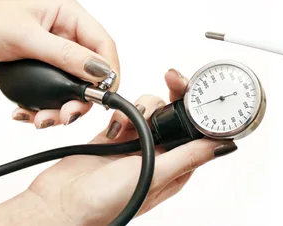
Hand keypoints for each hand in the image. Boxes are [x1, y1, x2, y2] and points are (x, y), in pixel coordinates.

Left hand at [0, 0, 118, 126]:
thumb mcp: (27, 38)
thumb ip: (67, 56)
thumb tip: (101, 71)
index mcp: (68, 14)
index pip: (103, 44)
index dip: (109, 71)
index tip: (107, 95)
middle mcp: (64, 34)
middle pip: (92, 72)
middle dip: (81, 97)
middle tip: (68, 115)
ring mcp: (52, 56)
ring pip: (74, 89)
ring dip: (62, 109)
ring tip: (42, 120)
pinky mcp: (39, 75)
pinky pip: (54, 98)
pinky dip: (45, 111)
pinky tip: (28, 114)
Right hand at [0, 69, 237, 225]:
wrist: (60, 203)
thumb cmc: (105, 204)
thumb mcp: (153, 177)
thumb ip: (187, 157)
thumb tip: (222, 145)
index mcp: (176, 167)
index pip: (198, 130)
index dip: (201, 107)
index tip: (197, 89)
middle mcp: (160, 154)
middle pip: (177, 113)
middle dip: (175, 94)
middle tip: (172, 78)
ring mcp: (137, 142)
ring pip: (152, 107)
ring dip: (143, 107)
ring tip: (129, 125)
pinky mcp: (115, 134)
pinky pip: (127, 110)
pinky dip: (122, 111)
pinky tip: (114, 127)